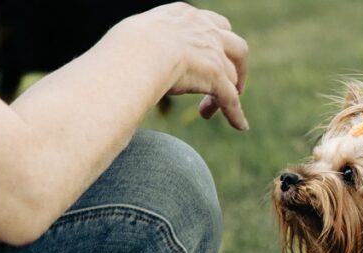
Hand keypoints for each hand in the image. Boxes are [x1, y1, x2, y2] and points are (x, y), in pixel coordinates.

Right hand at [125, 3, 248, 129]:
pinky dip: (236, 113)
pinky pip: (231, 98)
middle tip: (231, 82)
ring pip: (233, 75)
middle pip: (235, 46)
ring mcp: (214, 53)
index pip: (211, 24)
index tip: (210, 56)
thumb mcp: (136, 35)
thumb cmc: (125, 46)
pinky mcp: (216, 76)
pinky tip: (240, 126)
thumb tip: (122, 57)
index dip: (215, 42)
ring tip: (208, 111)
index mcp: (186, 16)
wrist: (138, 50)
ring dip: (229, 92)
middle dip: (237, 64)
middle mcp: (206, 30)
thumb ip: (143, 44)